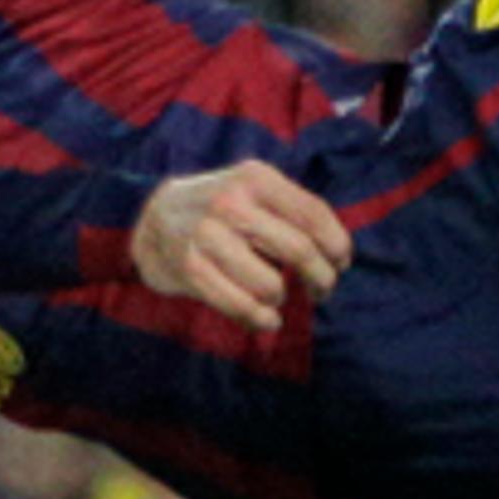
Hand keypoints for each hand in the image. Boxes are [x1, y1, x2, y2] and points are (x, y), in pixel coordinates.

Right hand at [133, 161, 352, 332]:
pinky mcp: (190, 269)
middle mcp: (231, 203)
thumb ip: (294, 210)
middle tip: (322, 290)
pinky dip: (262, 320)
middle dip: (321, 278)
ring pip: (272, 285)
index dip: (337, 245)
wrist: (156, 217)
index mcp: (256, 178)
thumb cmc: (223, 206)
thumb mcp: (255, 190)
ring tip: (277, 295)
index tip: (342, 263)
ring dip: (283, 298)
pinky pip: (242, 307)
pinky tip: (267, 319)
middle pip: (299, 251)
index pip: (313, 214)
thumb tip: (339, 255)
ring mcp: (207, 236)